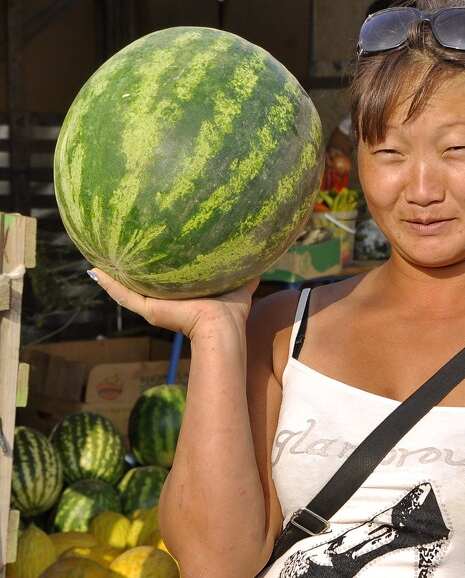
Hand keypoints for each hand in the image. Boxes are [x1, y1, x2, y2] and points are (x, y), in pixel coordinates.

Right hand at [89, 269, 258, 339]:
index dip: (157, 267)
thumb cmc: (231, 310)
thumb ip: (245, 271)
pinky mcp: (149, 310)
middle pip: (143, 284)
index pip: (166, 280)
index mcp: (184, 295)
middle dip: (130, 270)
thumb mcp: (238, 285)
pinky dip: (109, 285)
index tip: (148, 251)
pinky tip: (94, 272)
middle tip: (116, 252)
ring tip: (96, 261)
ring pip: (127, 289)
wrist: (221, 326)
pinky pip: (124, 296)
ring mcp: (155, 306)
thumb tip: (257, 256)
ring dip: (112, 277)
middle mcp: (167, 301)